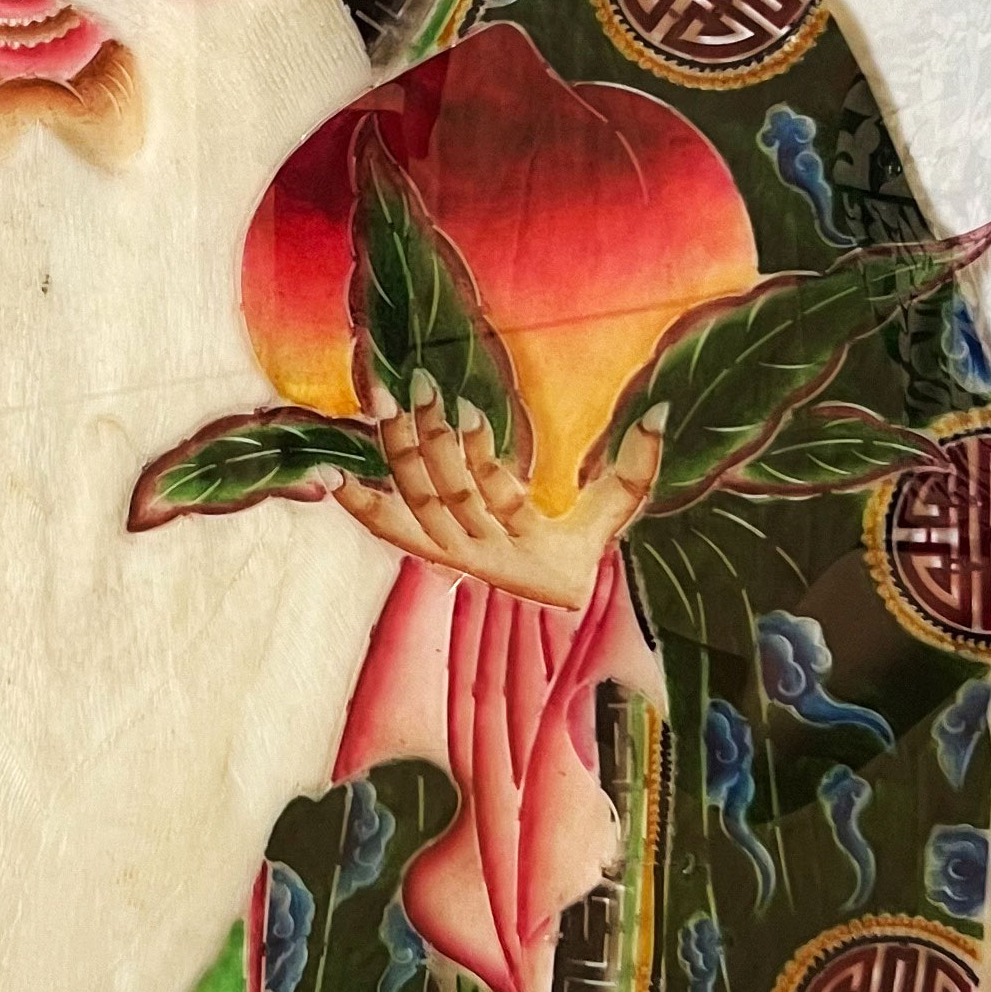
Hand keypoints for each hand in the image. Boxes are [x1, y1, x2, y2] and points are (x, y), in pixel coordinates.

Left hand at [328, 375, 662, 614]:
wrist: (551, 605)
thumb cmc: (580, 551)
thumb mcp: (613, 513)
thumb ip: (637, 468)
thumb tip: (658, 411)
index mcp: (528, 548)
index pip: (499, 502)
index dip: (483, 460)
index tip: (471, 414)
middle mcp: (483, 556)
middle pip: (447, 498)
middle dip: (430, 441)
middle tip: (417, 385)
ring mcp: (450, 554)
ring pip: (414, 504)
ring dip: (395, 454)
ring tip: (382, 402)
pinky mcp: (426, 550)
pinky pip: (388, 528)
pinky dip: (360, 504)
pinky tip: (332, 476)